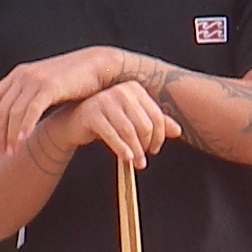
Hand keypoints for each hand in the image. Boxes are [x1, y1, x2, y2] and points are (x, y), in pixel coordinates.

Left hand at [0, 47, 135, 150]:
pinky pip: (30, 111)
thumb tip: (20, 116)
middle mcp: (23, 75)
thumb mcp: (46, 85)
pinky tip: (23, 140)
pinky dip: (24, 127)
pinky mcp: (49, 87)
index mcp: (19, 74)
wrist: (97, 65)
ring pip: (13, 113)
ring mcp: (35, 80)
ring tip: (11, 152)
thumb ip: (30, 96)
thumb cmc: (74, 79)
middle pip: (1, 109)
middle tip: (1, 152)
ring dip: (10, 135)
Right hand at [44, 82, 181, 168]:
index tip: (155, 149)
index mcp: (134, 89)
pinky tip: (127, 158)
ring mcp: (105, 100)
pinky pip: (112, 134)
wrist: (74, 122)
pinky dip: (122, 148)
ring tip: (137, 163)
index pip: (156, 116)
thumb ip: (155, 123)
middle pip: (144, 124)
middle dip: (147, 145)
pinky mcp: (92, 113)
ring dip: (136, 150)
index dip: (159, 136)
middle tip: (144, 159)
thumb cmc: (106, 120)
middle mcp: (121, 90)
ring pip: (129, 131)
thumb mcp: (132, 120)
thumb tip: (178, 131)